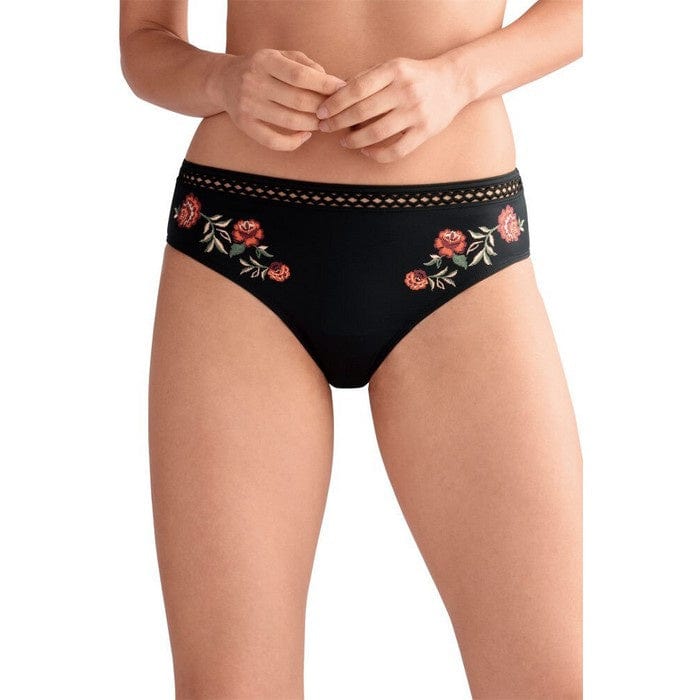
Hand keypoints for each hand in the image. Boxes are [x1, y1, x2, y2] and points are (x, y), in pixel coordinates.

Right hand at [219, 48, 346, 150]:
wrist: (224, 80)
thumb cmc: (263, 68)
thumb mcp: (281, 56)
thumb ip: (306, 65)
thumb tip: (331, 83)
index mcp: (265, 60)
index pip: (300, 75)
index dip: (325, 85)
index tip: (342, 89)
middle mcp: (254, 82)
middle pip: (298, 101)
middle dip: (322, 107)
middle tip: (334, 110)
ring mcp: (248, 106)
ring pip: (290, 121)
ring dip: (313, 124)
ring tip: (322, 121)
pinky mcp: (245, 125)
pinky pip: (274, 141)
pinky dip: (294, 142)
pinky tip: (305, 135)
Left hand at [314, 55, 466, 162]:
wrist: (453, 82)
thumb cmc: (415, 76)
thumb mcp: (392, 66)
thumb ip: (367, 78)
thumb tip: (335, 94)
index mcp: (394, 70)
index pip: (356, 88)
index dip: (335, 103)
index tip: (321, 112)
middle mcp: (405, 90)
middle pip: (362, 111)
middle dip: (338, 122)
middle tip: (325, 128)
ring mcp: (416, 112)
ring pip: (376, 133)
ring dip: (355, 140)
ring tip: (344, 141)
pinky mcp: (425, 131)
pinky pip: (396, 150)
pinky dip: (377, 154)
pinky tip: (366, 152)